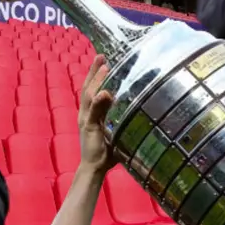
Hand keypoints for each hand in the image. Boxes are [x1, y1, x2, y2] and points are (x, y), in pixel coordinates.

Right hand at [78, 55, 116, 173]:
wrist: (94, 168)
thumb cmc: (106, 151)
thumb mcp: (115, 130)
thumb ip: (121, 119)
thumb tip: (138, 108)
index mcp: (91, 113)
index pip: (92, 89)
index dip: (96, 74)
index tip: (104, 60)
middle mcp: (86, 113)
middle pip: (88, 87)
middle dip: (94, 71)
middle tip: (101, 56)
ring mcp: (86, 119)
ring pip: (89, 95)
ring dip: (96, 80)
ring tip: (104, 68)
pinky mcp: (89, 127)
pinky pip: (93, 112)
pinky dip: (99, 101)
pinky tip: (105, 92)